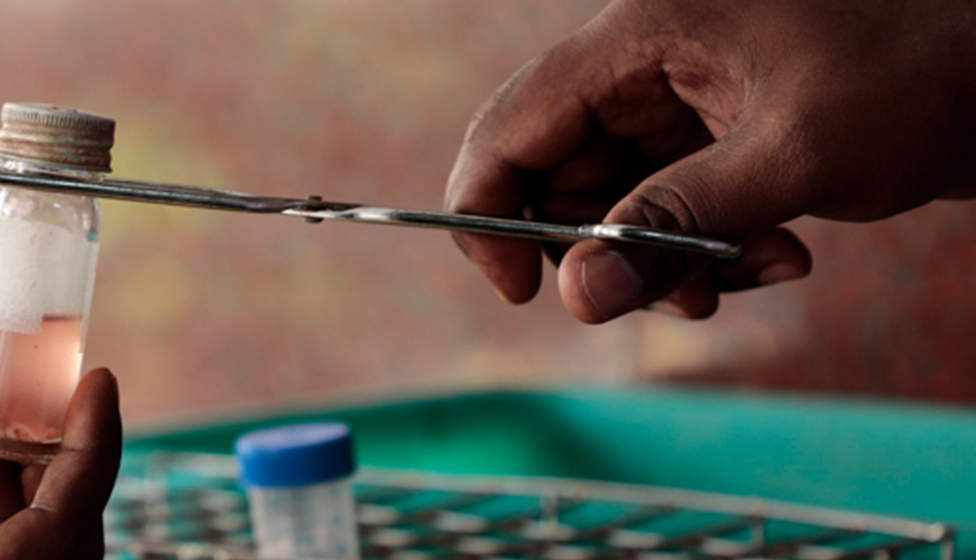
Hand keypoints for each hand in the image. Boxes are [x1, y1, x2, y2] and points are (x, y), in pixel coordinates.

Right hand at [446, 0, 975, 322]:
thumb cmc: (918, 76)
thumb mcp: (791, 156)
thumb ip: (672, 226)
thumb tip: (576, 296)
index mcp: (640, 34)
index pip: (513, 125)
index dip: (490, 212)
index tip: (516, 290)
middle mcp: (644, 63)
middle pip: (556, 175)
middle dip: (603, 250)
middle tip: (663, 298)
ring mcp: (680, 102)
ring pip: (612, 206)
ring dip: (665, 262)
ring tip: (746, 275)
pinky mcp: (716, 139)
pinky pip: (668, 213)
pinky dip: (705, 254)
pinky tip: (775, 257)